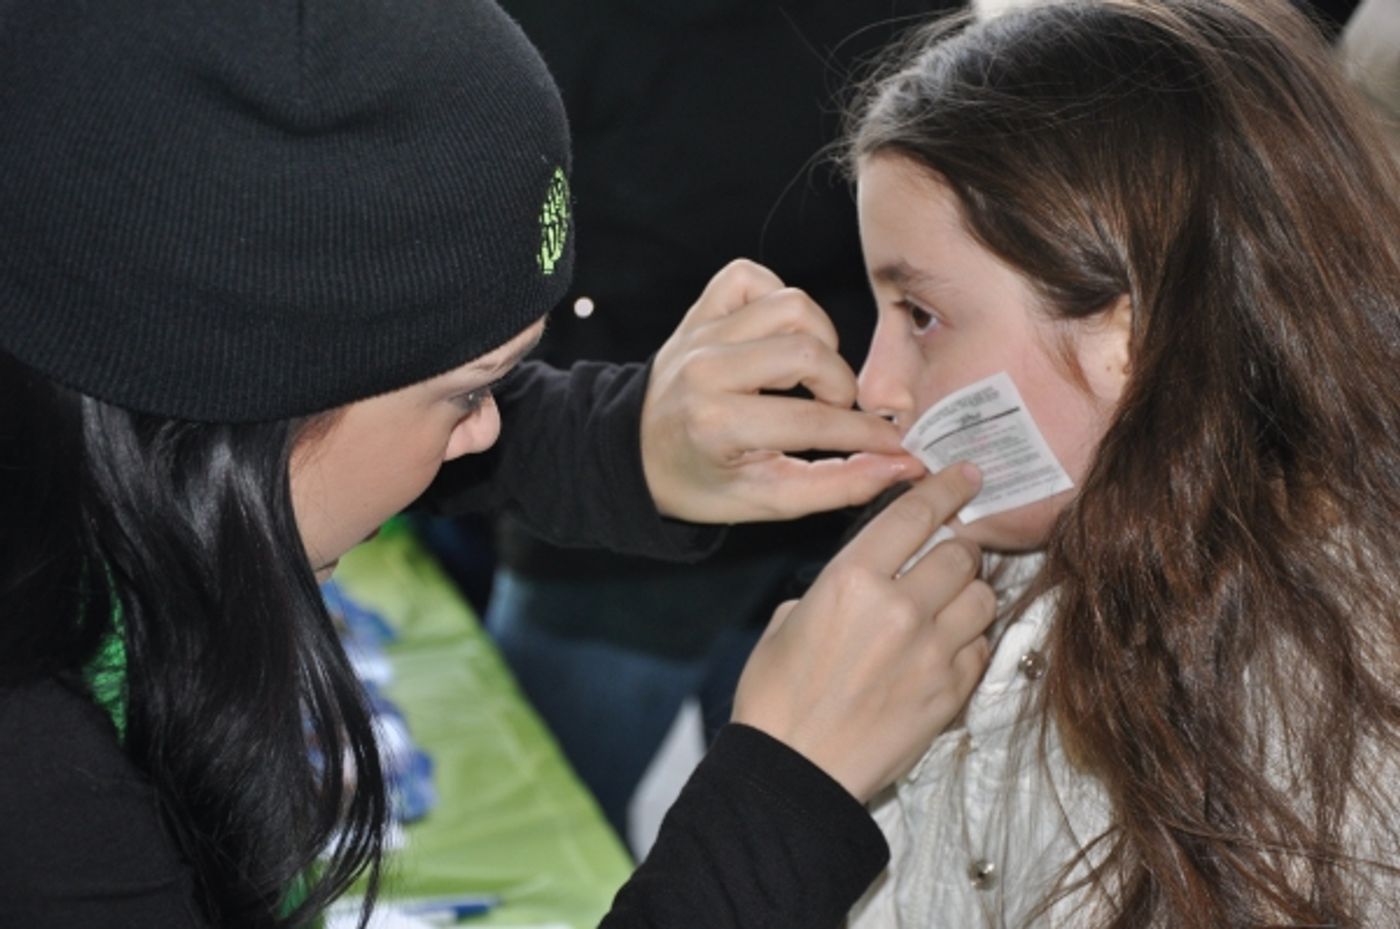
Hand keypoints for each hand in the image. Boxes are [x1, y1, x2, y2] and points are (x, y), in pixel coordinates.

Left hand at [641, 259, 923, 523]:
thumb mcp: (768, 500)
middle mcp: (707, 370)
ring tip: (809, 376)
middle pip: (808, 350)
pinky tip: (777, 339)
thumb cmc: (699, 480)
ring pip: (791, 306)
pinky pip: (751, 277)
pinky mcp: (700, 310)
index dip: (867, 434)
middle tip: (836, 410)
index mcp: (717, 425)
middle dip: (840, 385)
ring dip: (816, 341)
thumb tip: (900, 464)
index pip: (814, 420)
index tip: (894, 444)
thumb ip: (838, 484)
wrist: (636, 453)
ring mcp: (702, 334)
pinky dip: (776, 301)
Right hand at [731, 463, 995, 802]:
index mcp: (852, 580)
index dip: (947, 487)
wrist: (795, 771)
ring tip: (949, 604)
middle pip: (960, 552)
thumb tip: (869, 577)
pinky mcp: (950, 692)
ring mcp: (932, 652)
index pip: (916, 515)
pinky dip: (970, 640)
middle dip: (958, 548)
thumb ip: (835, 587)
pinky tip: (945, 648)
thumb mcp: (788, 621)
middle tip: (947, 556)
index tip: (967, 475)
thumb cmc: (776, 697)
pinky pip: (982, 646)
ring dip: (969, 593)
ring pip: (983, 597)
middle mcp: (900, 608)